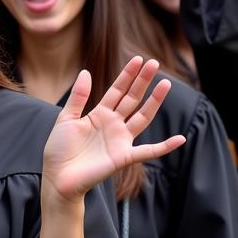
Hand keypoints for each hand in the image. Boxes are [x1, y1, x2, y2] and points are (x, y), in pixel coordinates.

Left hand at [42, 57, 184, 201]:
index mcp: (99, 114)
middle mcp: (113, 125)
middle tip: (154, 62)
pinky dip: (164, 147)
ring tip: (165, 84)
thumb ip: (78, 97)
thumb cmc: (59, 149)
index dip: (127, 75)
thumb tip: (86, 71)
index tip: (138, 59)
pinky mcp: (123, 157)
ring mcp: (120, 140)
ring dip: (154, 102)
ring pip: (142, 117)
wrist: (57, 177)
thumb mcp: (66, 119)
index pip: (117, 90)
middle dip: (143, 81)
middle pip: (132, 99)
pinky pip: (148, 151)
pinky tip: (180, 139)